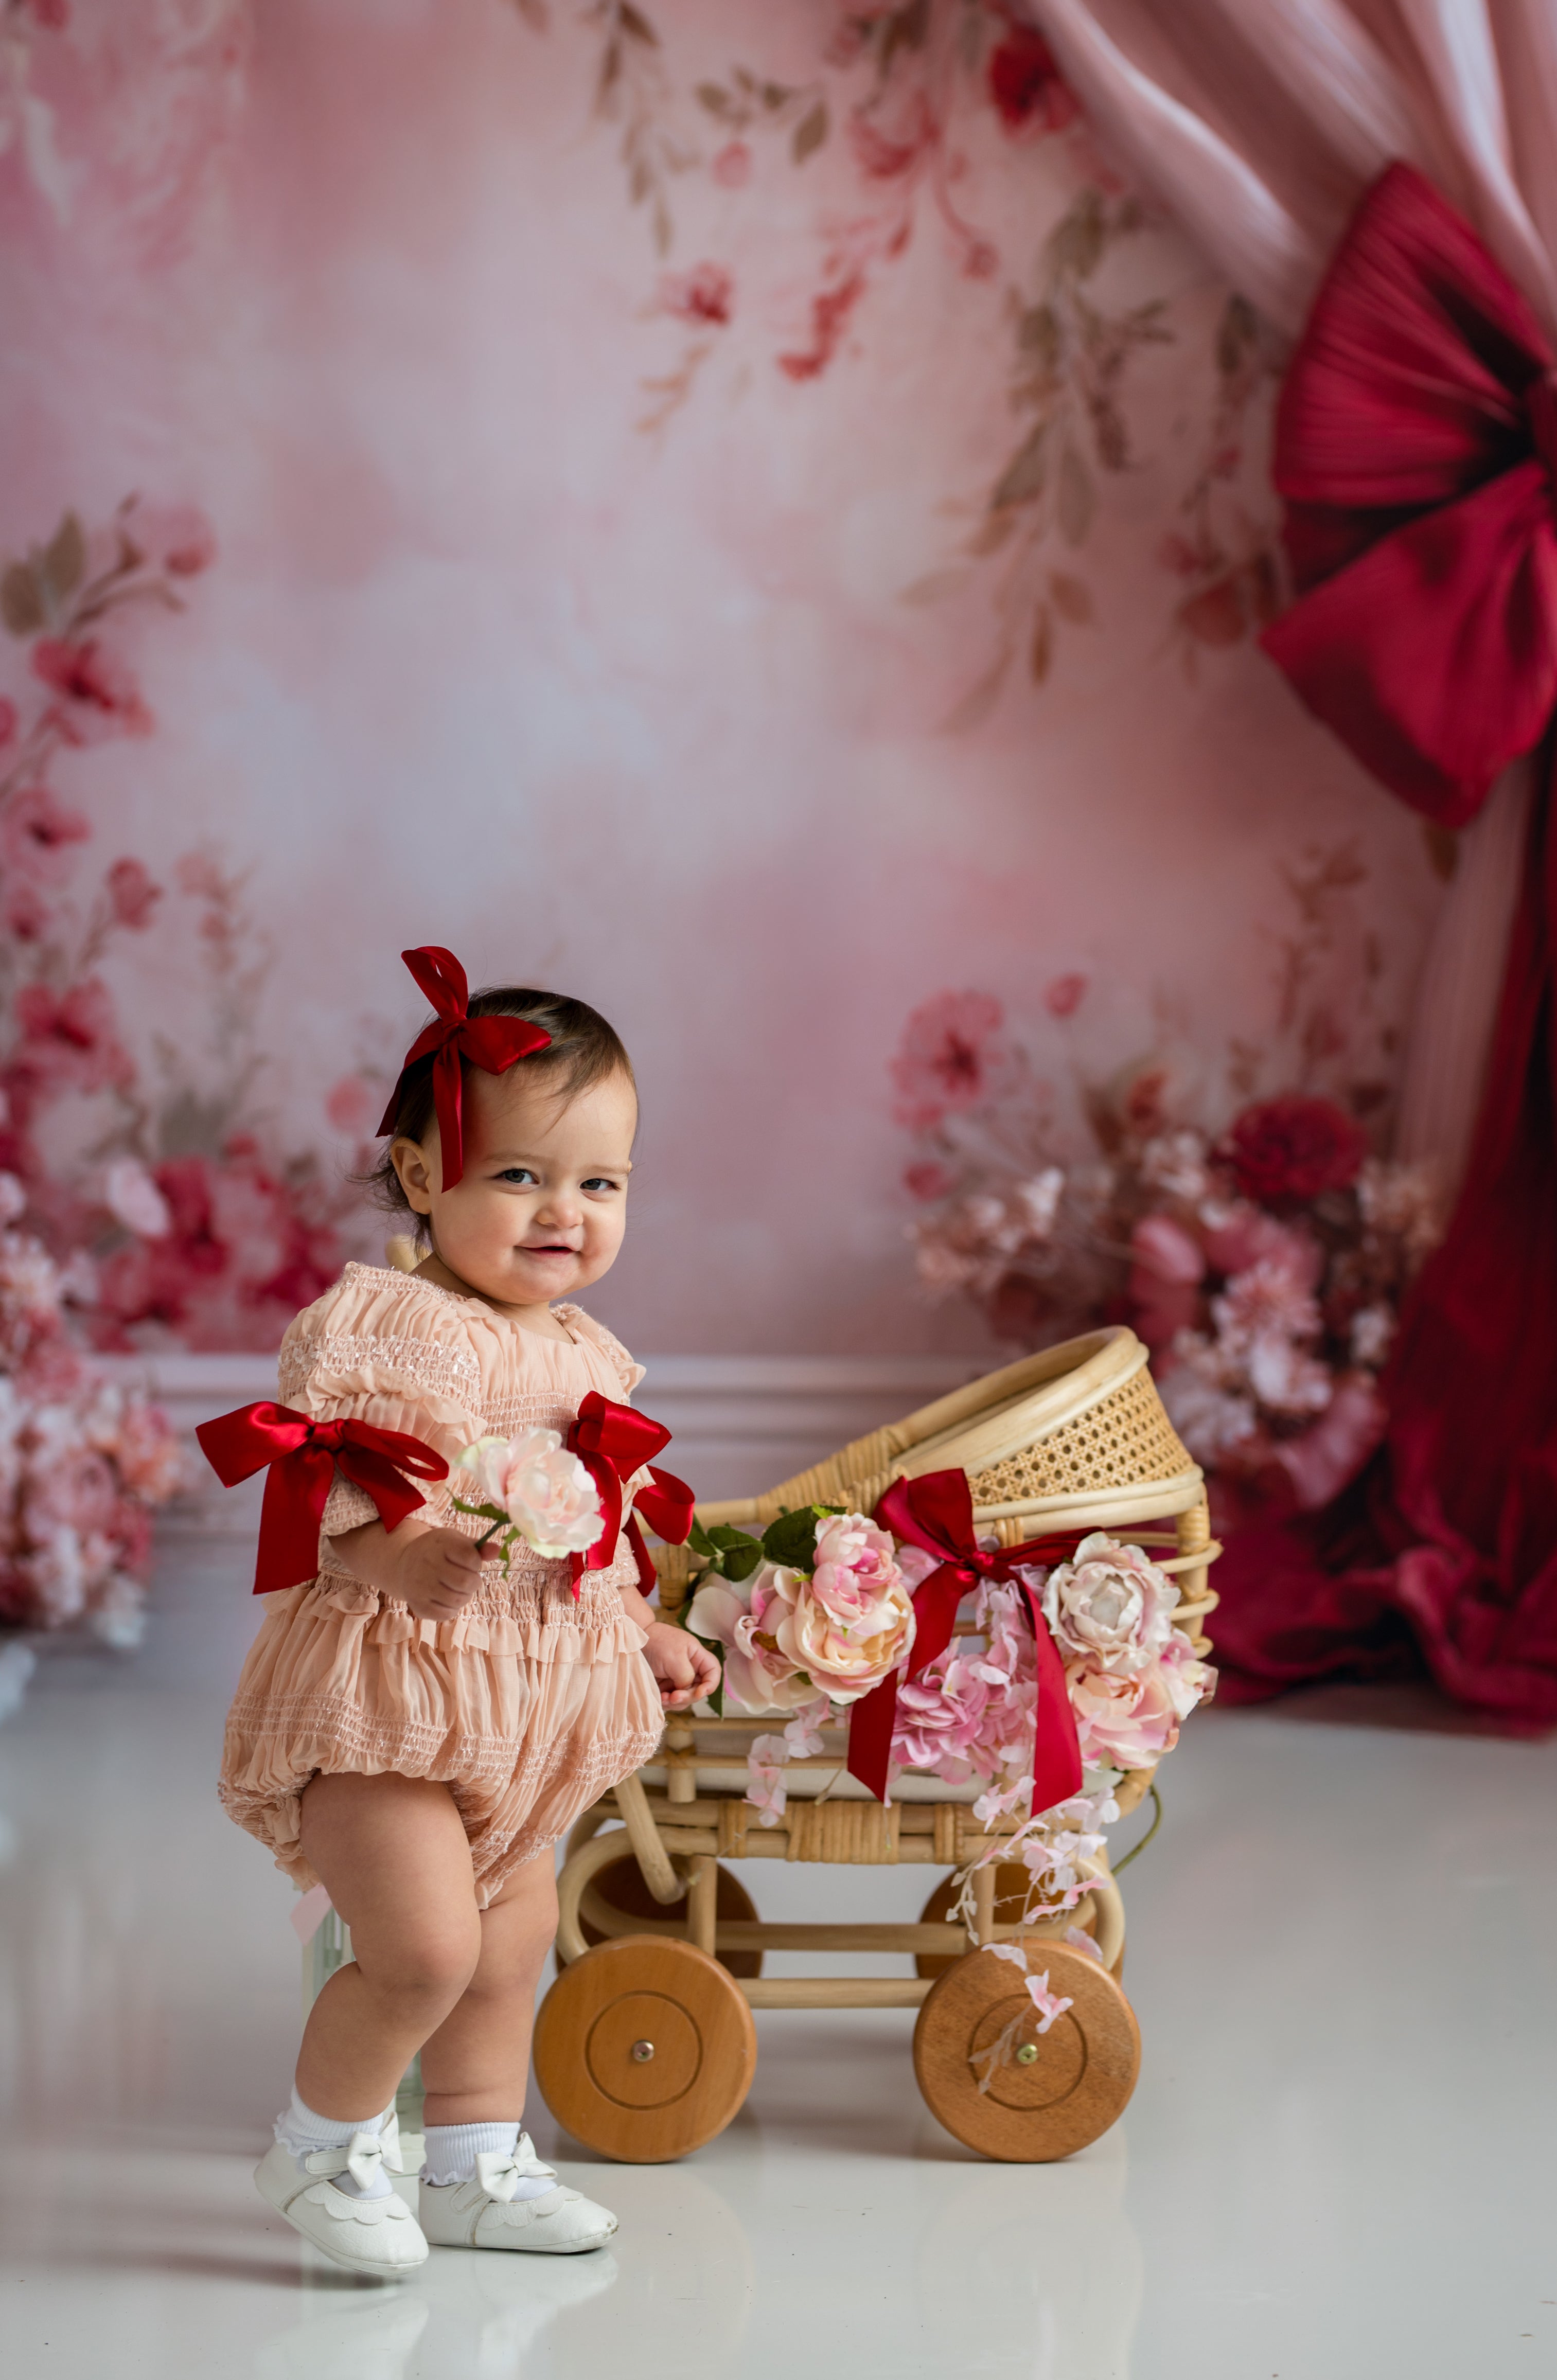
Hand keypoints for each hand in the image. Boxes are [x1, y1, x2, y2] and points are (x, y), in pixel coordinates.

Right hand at [384, 1524, 501, 1622]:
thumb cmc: (439, 1551)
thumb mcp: (457, 1542)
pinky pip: (447, 1614)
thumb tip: (497, 1550)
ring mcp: (420, 1586)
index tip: (469, 1562)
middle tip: (466, 1578)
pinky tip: (446, 1598)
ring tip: (456, 1588)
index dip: (476, 1563)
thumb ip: (479, 1548)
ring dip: (465, 1596)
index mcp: (440, 1544)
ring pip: (458, 1600)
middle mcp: (427, 1564)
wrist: (405, 1563)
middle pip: (466, 1582)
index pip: (470, 1557)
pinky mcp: (417, 1605)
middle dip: (473, 1582)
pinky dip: (452, 1608)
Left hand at [641, 1621, 719, 1710]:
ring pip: (686, 1698)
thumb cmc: (655, 1642)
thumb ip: (686, 1675)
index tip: (700, 1693)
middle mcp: (690, 1669)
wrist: (632, 1643)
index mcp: (697, 1656)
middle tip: (674, 1697)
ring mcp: (678, 1679)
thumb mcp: (674, 1657)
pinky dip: (667, 1703)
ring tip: (662, 1697)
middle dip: (688, 1696)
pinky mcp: (666, 1687)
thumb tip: (687, 1690)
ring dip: (676, 1702)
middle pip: (699, 1690)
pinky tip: (659, 1698)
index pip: (713, 1672)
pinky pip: (672, 1701)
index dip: (711, 1685)